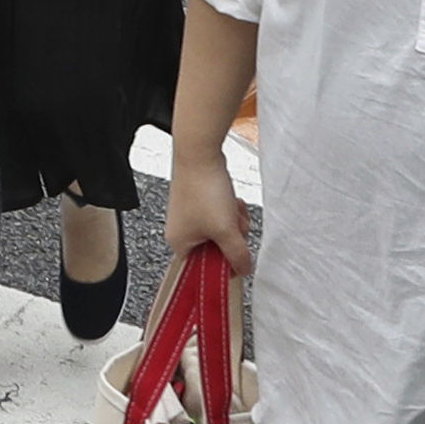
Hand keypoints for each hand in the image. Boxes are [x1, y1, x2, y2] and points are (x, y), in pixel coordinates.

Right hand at [165, 151, 254, 277]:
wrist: (199, 152)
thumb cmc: (204, 190)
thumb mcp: (227, 231)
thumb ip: (238, 256)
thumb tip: (244, 270)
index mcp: (179, 244)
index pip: (203, 270)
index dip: (223, 266)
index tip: (237, 258)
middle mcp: (181, 231)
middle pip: (216, 249)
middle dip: (232, 238)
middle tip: (234, 226)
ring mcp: (190, 215)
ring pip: (221, 231)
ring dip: (234, 223)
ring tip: (233, 209)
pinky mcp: (199, 201)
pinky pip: (221, 215)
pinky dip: (230, 210)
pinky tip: (232, 200)